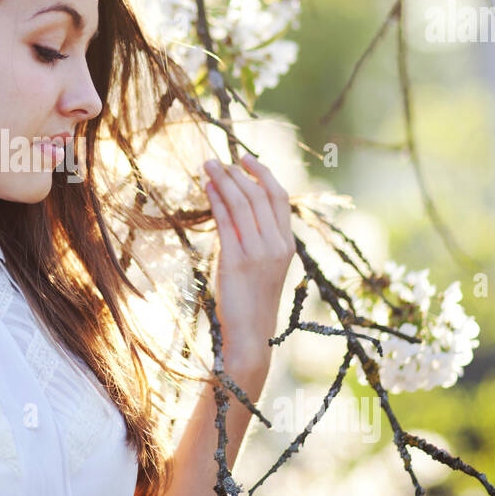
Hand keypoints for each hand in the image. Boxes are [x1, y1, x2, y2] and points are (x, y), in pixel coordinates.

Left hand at [200, 153, 296, 375]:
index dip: (263, 174)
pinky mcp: (237, 261)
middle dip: (237, 172)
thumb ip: (253, 239)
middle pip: (259, 195)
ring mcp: (258, 253)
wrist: (251, 336)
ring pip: (242, 204)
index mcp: (287, 245)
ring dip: (224, 180)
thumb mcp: (260, 266)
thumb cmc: (251, 302)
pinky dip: (217, 200)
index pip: (279, 198)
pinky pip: (227, 221)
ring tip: (208, 166)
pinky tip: (207, 189)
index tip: (246, 159)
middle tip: (217, 159)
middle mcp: (277, 245)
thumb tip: (230, 208)